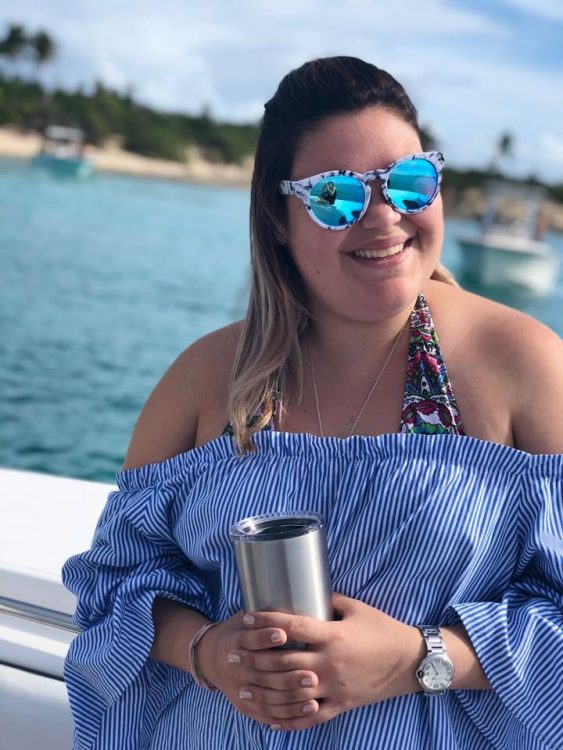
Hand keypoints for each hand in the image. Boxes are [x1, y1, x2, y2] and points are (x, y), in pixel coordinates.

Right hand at [197, 610, 320, 727]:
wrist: (212, 659)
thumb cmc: (239, 632)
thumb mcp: (245, 618)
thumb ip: (267, 613)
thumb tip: (300, 592)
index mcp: (234, 641)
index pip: (249, 640)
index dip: (265, 637)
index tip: (284, 633)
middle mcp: (235, 668)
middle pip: (262, 672)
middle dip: (287, 673)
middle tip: (312, 673)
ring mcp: (240, 689)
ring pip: (268, 697)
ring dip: (292, 696)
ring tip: (314, 691)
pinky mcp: (247, 707)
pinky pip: (270, 714)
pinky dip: (289, 714)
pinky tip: (309, 709)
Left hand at [236, 592, 422, 731]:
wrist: (410, 662)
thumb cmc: (383, 629)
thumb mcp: (356, 608)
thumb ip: (329, 601)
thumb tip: (306, 592)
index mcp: (333, 636)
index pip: (292, 627)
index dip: (267, 622)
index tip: (248, 617)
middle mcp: (329, 663)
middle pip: (284, 661)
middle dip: (255, 657)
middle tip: (233, 652)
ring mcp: (334, 687)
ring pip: (291, 693)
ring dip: (264, 691)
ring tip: (242, 687)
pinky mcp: (341, 705)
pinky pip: (311, 716)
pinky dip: (289, 719)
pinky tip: (271, 719)